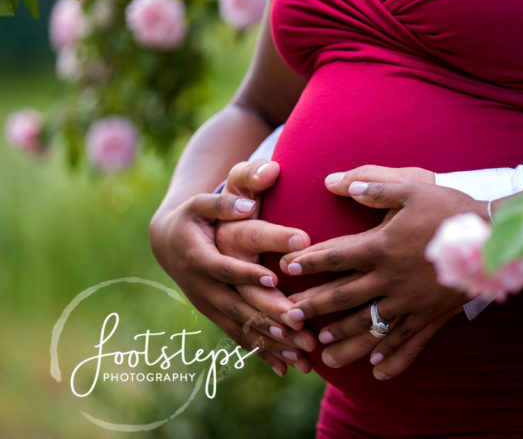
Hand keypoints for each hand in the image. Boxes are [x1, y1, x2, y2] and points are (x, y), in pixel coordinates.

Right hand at [151, 156, 312, 376]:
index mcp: (199, 257)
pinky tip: (286, 368)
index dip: (246, 274)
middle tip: (300, 327)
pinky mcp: (217, 316)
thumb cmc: (192, 216)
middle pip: (238, 306)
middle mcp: (203, 288)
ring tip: (303, 354)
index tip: (274, 278)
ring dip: (272, 342)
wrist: (168, 243)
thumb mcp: (201, 203)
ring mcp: (210, 306)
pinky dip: (263, 352)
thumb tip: (246, 204)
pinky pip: (240, 338)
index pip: (224, 268)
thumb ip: (223, 202)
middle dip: (269, 318)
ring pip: (242, 328)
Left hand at [282, 168, 478, 379]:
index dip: (309, 260)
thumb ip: (374, 187)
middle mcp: (389, 279)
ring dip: (343, 337)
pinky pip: (406, 344)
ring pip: (369, 326)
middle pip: (344, 297)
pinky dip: (390, 358)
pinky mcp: (429, 318)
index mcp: (382, 246)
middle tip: (289, 316)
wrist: (490, 238)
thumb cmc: (449, 208)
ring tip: (322, 346)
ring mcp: (409, 303)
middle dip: (314, 306)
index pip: (336, 256)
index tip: (287, 267)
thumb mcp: (411, 188)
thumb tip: (338, 183)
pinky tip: (376, 368)